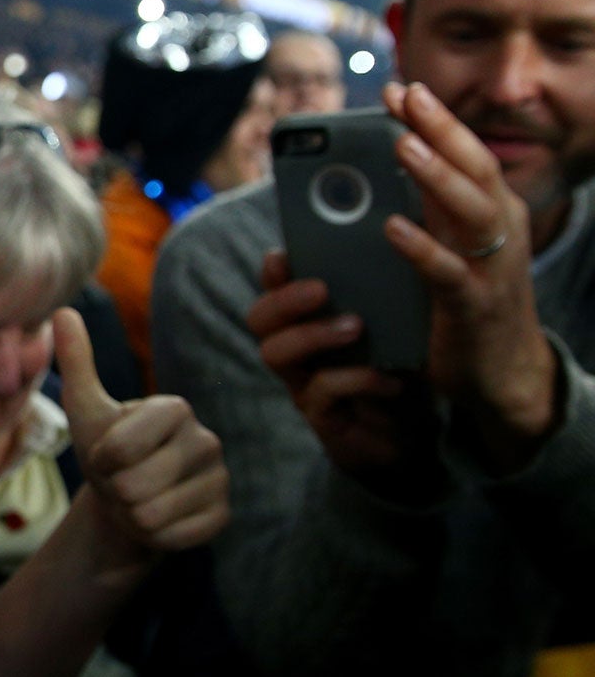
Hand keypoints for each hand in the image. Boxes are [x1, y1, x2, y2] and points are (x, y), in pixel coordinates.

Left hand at [56, 308, 228, 570]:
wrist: (127, 501)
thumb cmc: (108, 452)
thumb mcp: (87, 410)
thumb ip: (78, 363)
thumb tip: (63, 311)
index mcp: (175, 408)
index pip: (122, 448)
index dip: (103, 460)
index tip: (106, 457)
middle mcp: (207, 440)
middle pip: (135, 485)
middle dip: (115, 492)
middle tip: (123, 483)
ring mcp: (220, 480)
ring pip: (151, 515)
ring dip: (132, 516)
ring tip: (138, 500)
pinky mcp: (223, 516)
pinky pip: (173, 537)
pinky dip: (153, 537)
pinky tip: (158, 521)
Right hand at [248, 250, 441, 491]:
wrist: (417, 435)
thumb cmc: (403, 372)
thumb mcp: (396, 327)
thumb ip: (383, 294)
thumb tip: (395, 241)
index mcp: (310, 321)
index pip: (276, 288)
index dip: (272, 271)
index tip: (284, 254)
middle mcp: (298, 350)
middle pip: (260, 318)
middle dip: (284, 299)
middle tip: (321, 289)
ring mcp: (304, 383)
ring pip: (275, 353)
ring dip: (312, 335)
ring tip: (355, 328)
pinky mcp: (321, 416)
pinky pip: (319, 391)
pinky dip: (355, 379)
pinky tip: (389, 378)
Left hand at [382, 82, 559, 470]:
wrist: (500, 372)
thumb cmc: (466, 301)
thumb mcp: (450, 245)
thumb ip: (429, 207)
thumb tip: (389, 163)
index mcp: (491, 212)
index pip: (465, 153)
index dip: (436, 119)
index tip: (402, 86)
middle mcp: (499, 231)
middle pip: (474, 168)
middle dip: (440, 129)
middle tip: (406, 94)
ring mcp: (490, 267)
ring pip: (469, 211)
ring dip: (434, 175)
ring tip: (401, 146)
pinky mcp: (473, 306)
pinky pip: (448, 272)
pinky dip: (422, 247)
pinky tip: (392, 227)